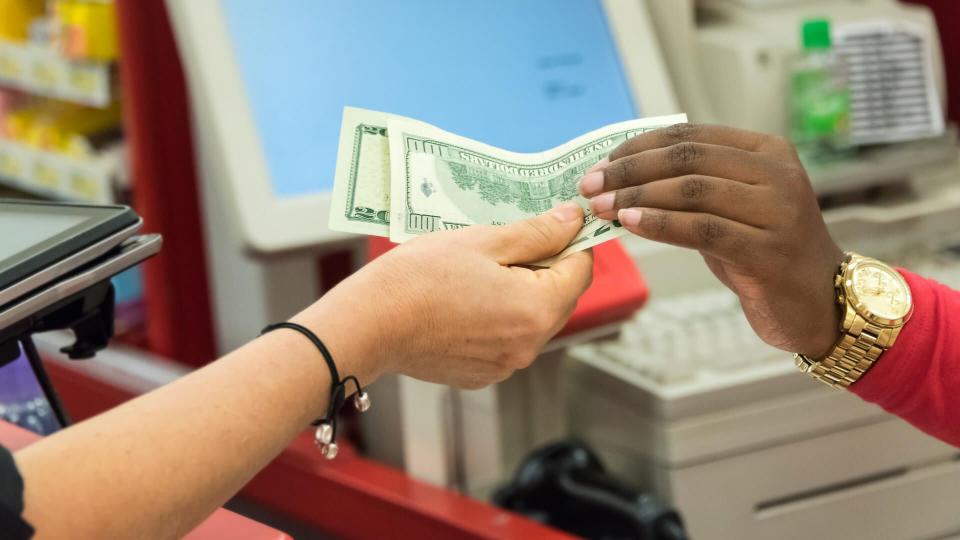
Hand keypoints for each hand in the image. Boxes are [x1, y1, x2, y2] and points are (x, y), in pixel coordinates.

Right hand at [300, 202, 593, 388]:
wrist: (368, 325)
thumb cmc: (420, 278)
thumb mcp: (484, 241)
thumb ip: (536, 233)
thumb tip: (573, 221)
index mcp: (537, 310)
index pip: (581, 269)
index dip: (571, 240)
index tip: (553, 222)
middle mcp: (529, 346)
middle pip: (560, 297)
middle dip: (544, 266)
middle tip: (508, 240)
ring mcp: (505, 366)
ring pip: (532, 319)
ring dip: (519, 291)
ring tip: (480, 269)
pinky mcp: (481, 374)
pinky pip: (506, 340)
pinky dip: (496, 317)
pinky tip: (463, 299)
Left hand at [579, 124, 843, 356]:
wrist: (820, 303)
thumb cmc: (764, 252)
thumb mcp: (732, 207)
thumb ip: (692, 186)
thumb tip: (624, 175)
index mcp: (766, 151)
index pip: (689, 136)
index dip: (638, 147)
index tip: (601, 164)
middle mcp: (776, 174)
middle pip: (687, 159)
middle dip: (630, 170)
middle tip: (591, 186)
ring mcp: (776, 211)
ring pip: (692, 191)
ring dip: (638, 197)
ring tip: (602, 207)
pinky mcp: (767, 250)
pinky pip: (702, 229)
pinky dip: (660, 224)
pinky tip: (629, 224)